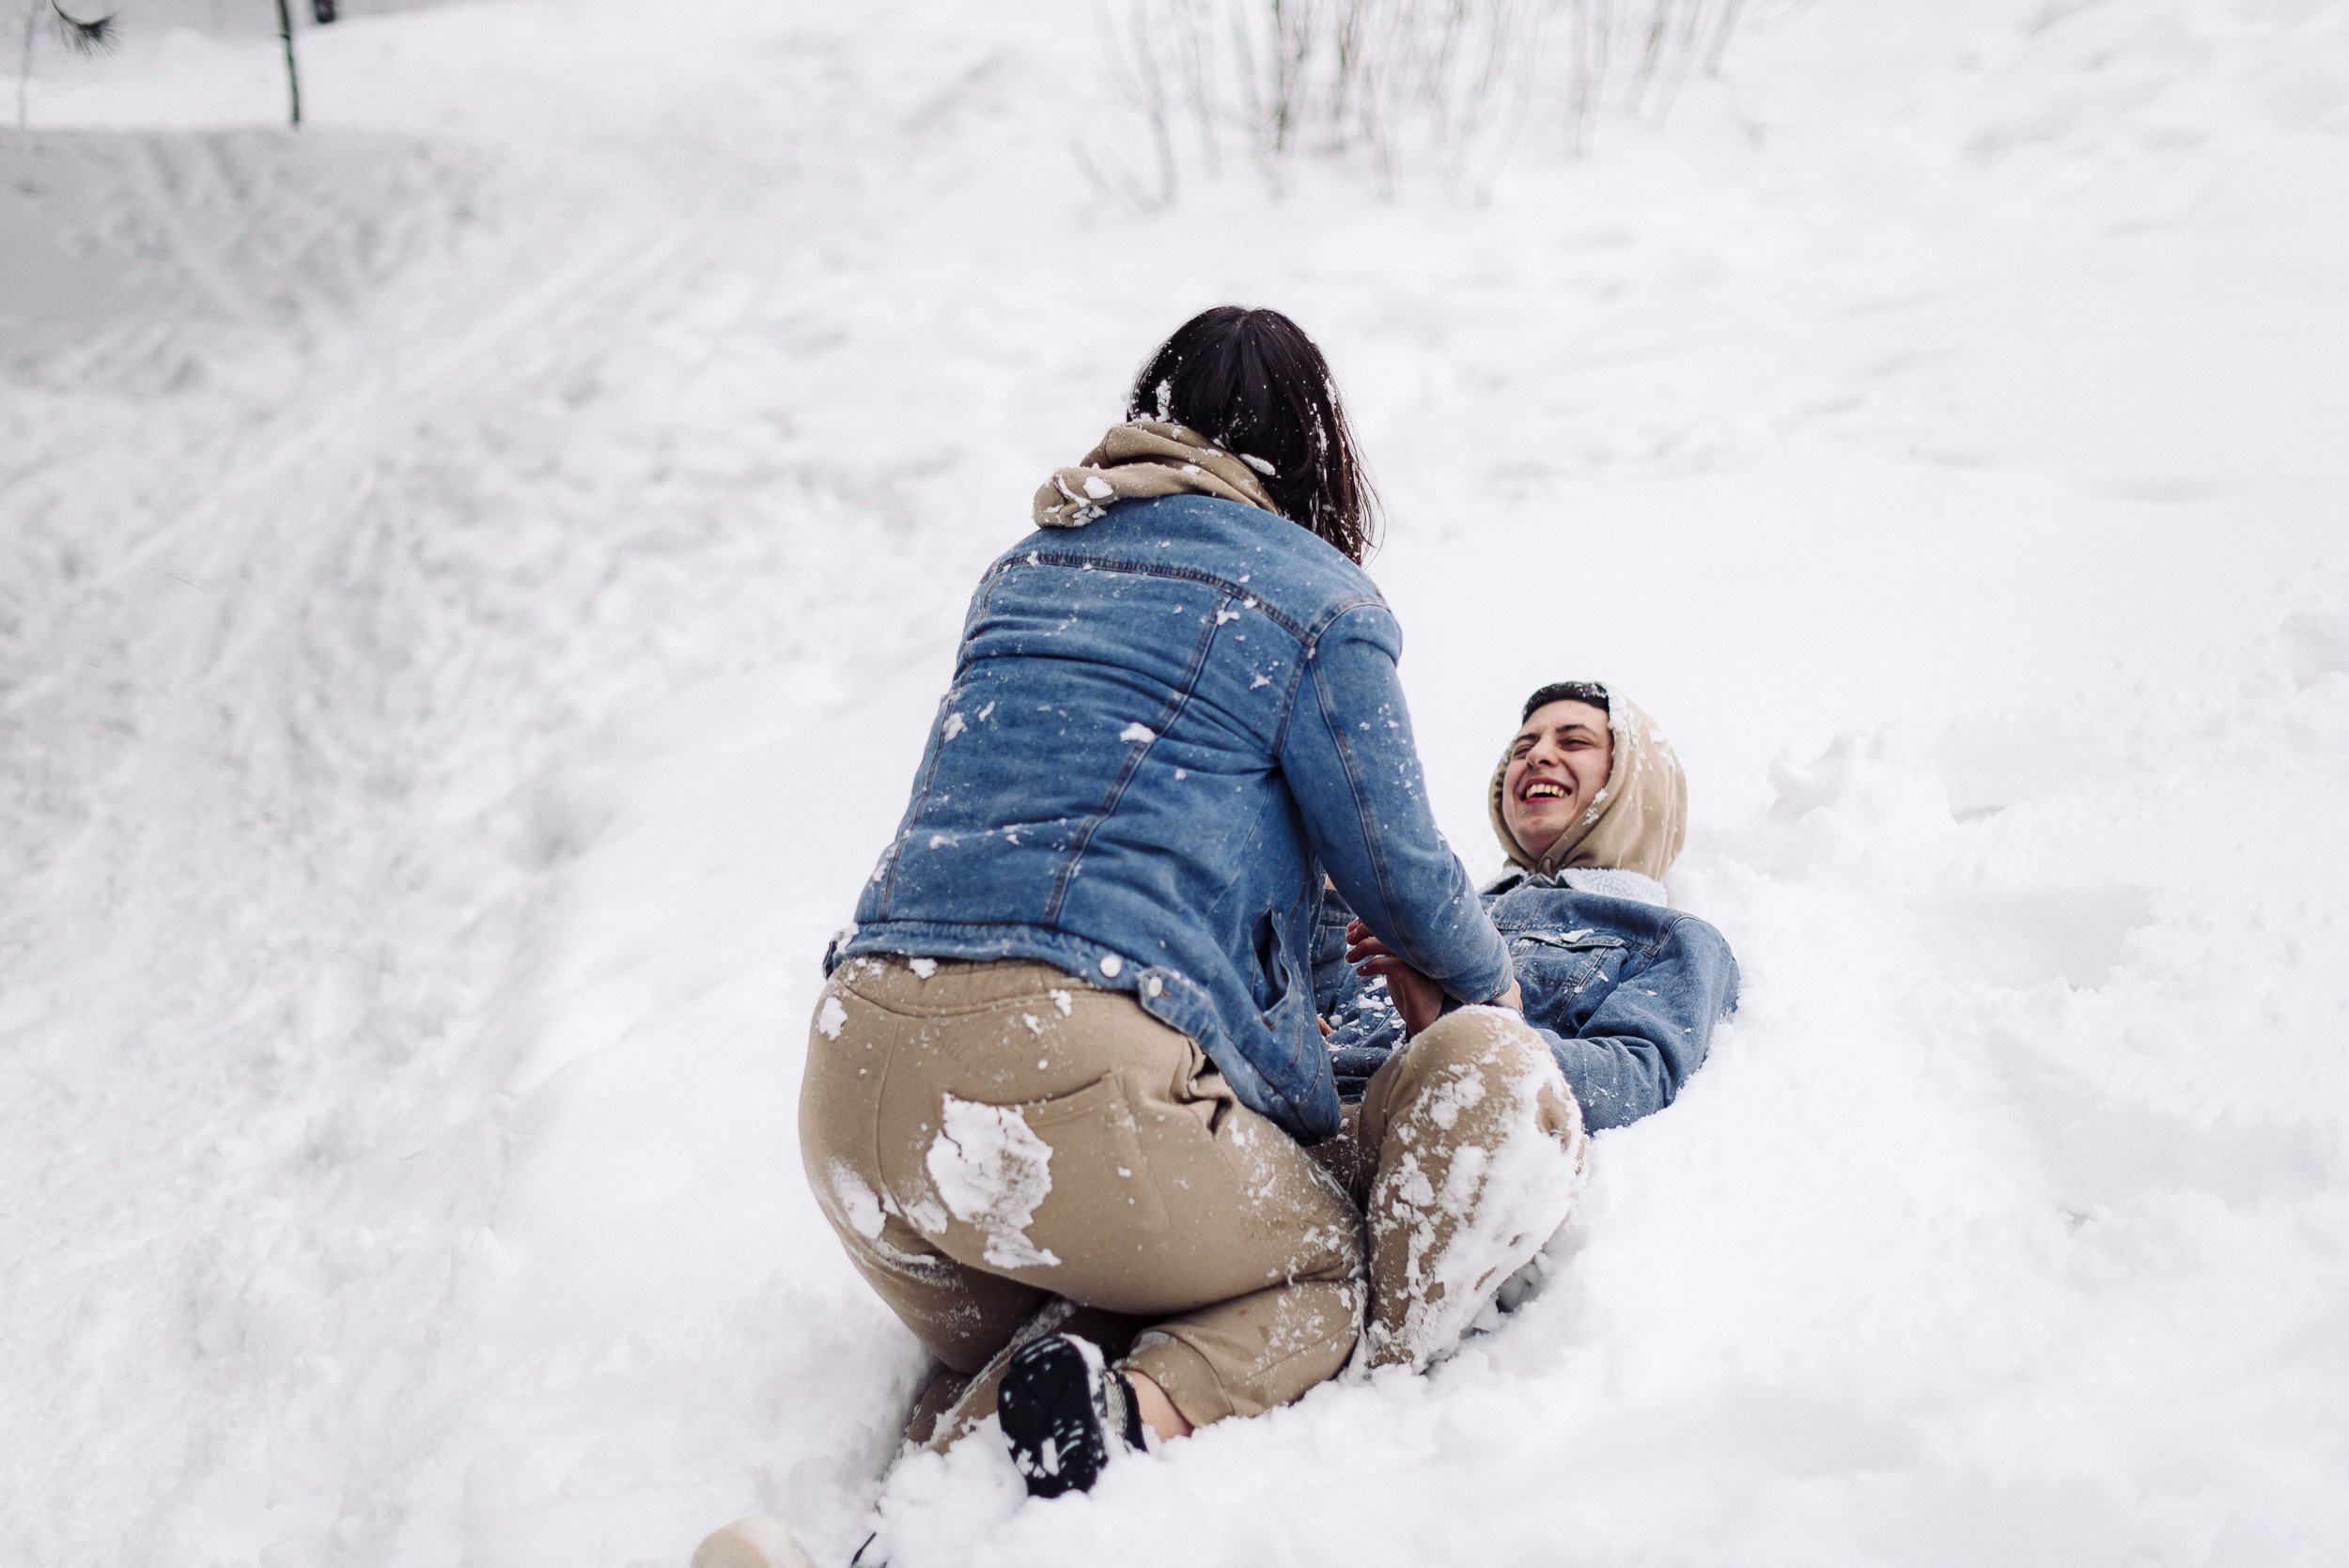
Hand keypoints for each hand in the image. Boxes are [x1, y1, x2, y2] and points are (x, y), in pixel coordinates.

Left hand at [1344, 919, 1443, 1039]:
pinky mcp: (1415, 980)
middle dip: (1363, 930)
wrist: (1427, 1020)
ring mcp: (1419, 963)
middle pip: (1390, 927)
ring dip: (1363, 947)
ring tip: (1349, 958)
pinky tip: (1361, 972)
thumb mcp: (1396, 964)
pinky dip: (1372, 965)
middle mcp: (1420, 949)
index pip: (1393, 920)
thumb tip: (1358, 933)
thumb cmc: (1410, 991)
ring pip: (1388, 943)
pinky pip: (1391, 965)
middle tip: (1348, 940)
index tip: (1350, 929)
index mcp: (1417, 943)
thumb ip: (1386, 948)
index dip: (1369, 921)